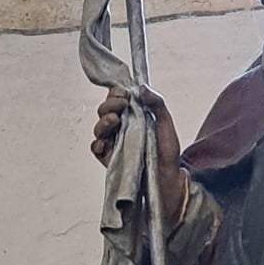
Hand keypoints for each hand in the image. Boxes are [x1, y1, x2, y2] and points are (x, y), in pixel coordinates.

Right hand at [91, 85, 186, 226]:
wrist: (167, 177)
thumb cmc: (167, 152)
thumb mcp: (166, 123)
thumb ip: (157, 103)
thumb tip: (141, 87)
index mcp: (132, 116)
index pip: (116, 99)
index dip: (116, 94)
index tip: (125, 95)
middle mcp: (120, 128)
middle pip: (104, 111)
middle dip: (110, 105)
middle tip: (122, 106)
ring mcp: (113, 143)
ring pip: (98, 128)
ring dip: (103, 122)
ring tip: (115, 121)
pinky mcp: (109, 158)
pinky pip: (96, 149)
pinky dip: (98, 144)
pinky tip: (106, 143)